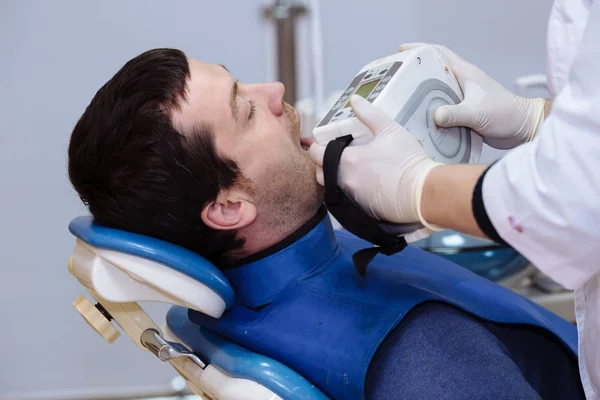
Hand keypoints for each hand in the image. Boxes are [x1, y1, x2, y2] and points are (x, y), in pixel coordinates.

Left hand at [309, 95, 442, 238]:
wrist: (423, 192)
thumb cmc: (408, 160)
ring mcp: (351, 197)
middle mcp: (344, 180)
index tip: (326, 142)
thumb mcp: (390, 129)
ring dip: (334, 177)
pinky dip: (348, 190)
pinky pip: (345, 199)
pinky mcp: (361, 209)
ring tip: (350, 168)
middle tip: (335, 155)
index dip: (318, 146)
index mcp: (347, 160)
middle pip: (319, 173)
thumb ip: (369, 113)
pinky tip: (363, 181)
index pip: (316, 153)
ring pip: (331, 186)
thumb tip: (354, 100)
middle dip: (322, 163)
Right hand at [399, 43, 545, 148]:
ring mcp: (463, 98)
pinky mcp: (464, 112)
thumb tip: (435, 116)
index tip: (402, 51)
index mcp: (465, 74)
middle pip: (434, 73)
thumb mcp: (477, 113)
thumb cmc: (505, 114)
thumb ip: (455, 113)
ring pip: (436, 92)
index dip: (420, 49)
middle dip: (415, 74)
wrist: (522, 128)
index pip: (440, 54)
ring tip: (402, 102)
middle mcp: (462, 83)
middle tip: (396, 79)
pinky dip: (431, 112)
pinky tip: (420, 121)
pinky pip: (442, 109)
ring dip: (422, 95)